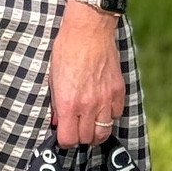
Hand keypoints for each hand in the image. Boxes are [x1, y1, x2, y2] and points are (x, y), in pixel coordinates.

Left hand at [48, 1, 125, 147]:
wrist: (88, 31)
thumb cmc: (66, 51)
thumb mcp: (53, 78)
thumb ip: (56, 103)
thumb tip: (58, 121)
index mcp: (68, 104)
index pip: (69, 139)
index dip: (65, 140)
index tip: (63, 134)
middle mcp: (88, 106)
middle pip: (88, 139)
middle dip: (80, 137)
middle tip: (76, 129)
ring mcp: (105, 99)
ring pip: (104, 131)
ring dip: (96, 131)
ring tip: (90, 124)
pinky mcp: (118, 91)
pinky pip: (117, 114)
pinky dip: (109, 115)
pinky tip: (102, 107)